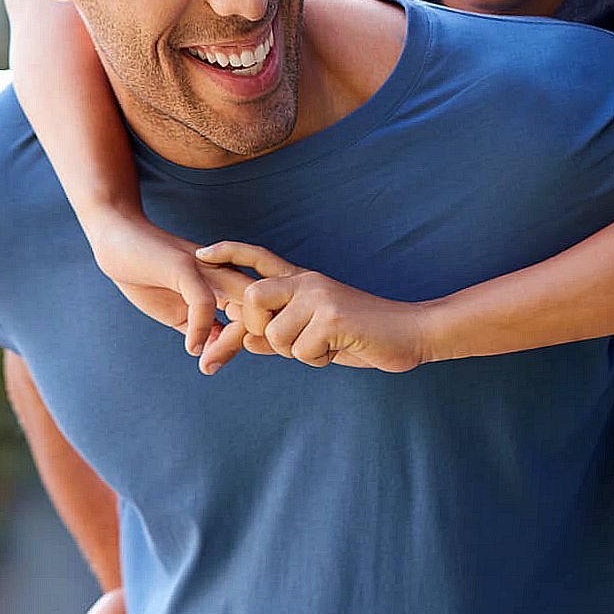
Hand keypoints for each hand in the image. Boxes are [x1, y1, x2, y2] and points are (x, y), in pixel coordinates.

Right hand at [84, 213, 253, 362]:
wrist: (118, 241)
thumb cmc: (151, 276)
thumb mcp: (181, 312)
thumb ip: (203, 330)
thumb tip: (217, 356)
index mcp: (230, 283)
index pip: (258, 315)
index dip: (247, 342)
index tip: (216, 362)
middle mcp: (228, 273)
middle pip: (261, 311)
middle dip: (242, 345)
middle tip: (210, 367)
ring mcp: (210, 267)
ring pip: (244, 305)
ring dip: (229, 342)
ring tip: (206, 363)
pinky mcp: (186, 266)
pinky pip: (206, 301)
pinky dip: (202, 328)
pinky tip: (191, 346)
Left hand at [196, 241, 429, 372]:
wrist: (412, 332)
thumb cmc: (364, 335)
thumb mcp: (318, 334)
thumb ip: (281, 332)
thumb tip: (243, 336)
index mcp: (303, 282)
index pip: (259, 259)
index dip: (229, 253)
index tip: (201, 254)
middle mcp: (308, 282)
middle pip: (252, 297)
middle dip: (258, 328)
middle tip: (286, 340)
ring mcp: (321, 296)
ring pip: (276, 335)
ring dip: (297, 353)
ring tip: (326, 345)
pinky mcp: (333, 316)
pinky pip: (301, 351)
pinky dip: (318, 360)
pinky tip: (340, 347)